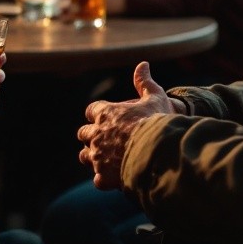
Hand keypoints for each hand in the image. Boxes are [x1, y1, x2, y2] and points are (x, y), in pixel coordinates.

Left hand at [76, 62, 176, 189]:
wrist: (158, 152)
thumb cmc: (157, 122)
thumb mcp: (154, 98)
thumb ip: (144, 82)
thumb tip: (143, 64)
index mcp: (105, 114)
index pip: (92, 110)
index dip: (97, 114)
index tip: (105, 117)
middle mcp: (96, 134)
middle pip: (83, 133)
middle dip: (91, 136)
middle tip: (105, 140)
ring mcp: (97, 156)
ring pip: (85, 156)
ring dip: (93, 157)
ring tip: (106, 160)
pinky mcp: (103, 176)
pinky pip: (97, 179)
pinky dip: (104, 179)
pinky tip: (115, 179)